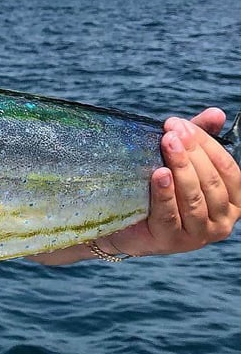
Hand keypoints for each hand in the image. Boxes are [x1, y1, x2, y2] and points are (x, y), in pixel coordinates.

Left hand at [101, 109, 240, 257]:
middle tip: (171, 132)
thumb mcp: (181, 162)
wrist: (124, 223)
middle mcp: (223, 222)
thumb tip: (217, 113)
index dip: (206, 144)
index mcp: (232, 202)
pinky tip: (159, 174)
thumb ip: (200, 139)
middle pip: (211, 182)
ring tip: (167, 144)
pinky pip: (171, 213)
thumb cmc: (158, 189)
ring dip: (181, 167)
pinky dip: (165, 193)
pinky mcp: (172, 240)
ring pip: (194, 197)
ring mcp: (199, 234)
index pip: (228, 169)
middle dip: (191, 153)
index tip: (181, 125)